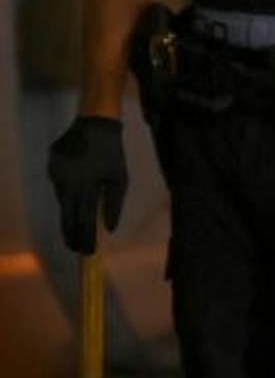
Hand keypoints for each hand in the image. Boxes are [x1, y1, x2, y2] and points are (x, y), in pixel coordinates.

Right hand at [48, 117, 127, 254]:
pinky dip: (69, 195)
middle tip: (77, 249)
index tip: (87, 253)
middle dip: (71, 236)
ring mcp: (55, 175)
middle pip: (66, 217)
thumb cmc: (112, 153)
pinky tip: (77, 191)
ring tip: (81, 221)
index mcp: (86, 185)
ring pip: (62, 203)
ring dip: (71, 213)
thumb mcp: (120, 178)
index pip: (83, 220)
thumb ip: (114, 204)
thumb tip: (108, 229)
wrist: (94, 125)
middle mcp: (67, 182)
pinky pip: (60, 188)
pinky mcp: (50, 169)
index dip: (85, 238)